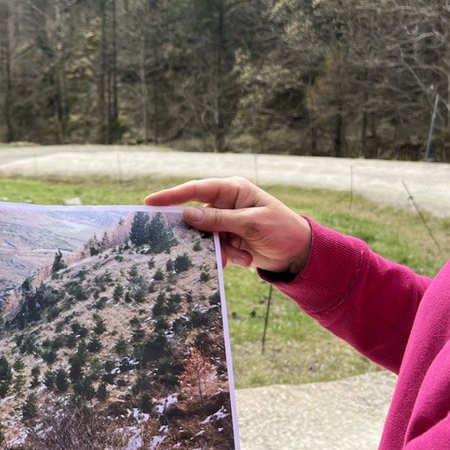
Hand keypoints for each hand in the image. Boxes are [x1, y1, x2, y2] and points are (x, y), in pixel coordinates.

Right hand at [145, 177, 311, 272]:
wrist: (300, 254)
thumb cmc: (282, 230)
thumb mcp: (252, 224)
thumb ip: (219, 220)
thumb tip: (187, 215)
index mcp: (233, 190)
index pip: (196, 190)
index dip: (171, 196)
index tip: (149, 203)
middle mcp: (227, 203)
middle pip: (197, 216)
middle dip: (199, 234)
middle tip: (193, 245)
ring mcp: (227, 222)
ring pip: (206, 236)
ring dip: (220, 250)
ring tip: (241, 256)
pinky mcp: (230, 239)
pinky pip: (216, 248)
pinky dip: (228, 256)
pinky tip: (245, 260)